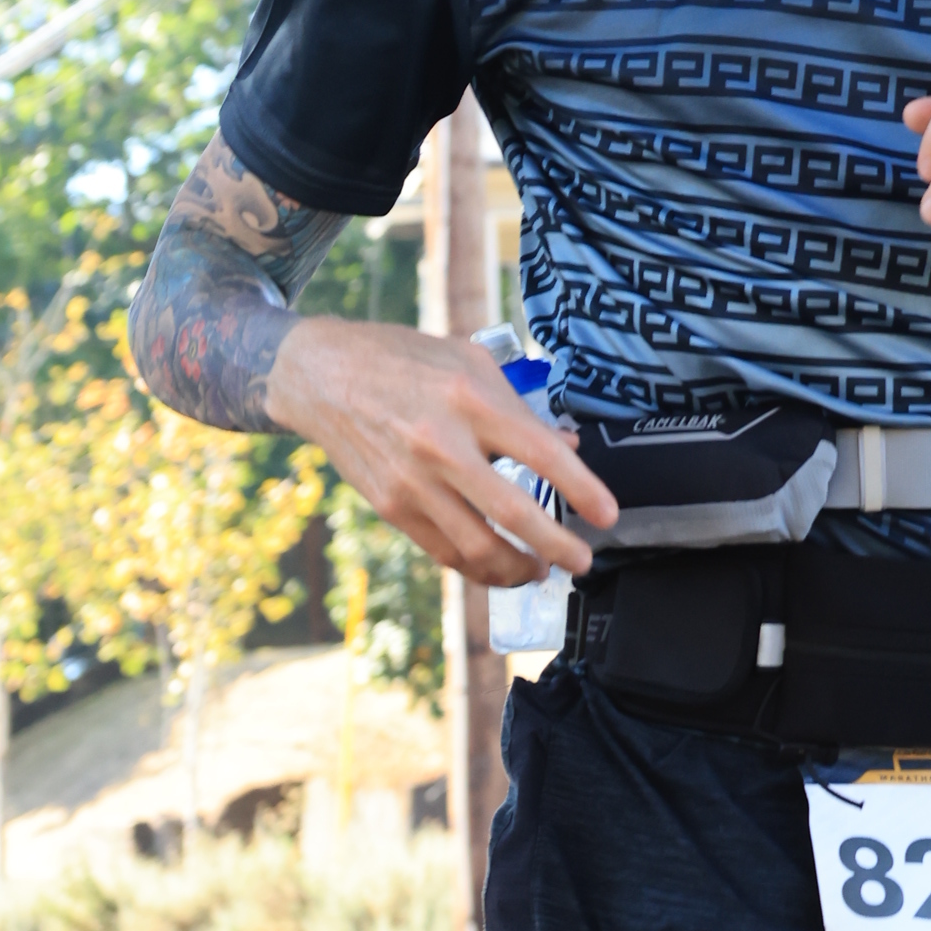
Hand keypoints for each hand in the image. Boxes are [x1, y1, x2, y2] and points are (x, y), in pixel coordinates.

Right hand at [268, 316, 616, 585]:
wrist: (321, 374)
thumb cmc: (404, 361)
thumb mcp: (470, 362)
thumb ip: (521, 406)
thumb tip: (568, 444)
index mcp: (470, 399)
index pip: (540, 453)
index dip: (581, 489)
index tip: (608, 515)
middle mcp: (441, 443)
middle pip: (513, 512)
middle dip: (557, 546)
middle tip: (583, 560)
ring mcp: (413, 481)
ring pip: (477, 547)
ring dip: (518, 568)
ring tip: (541, 569)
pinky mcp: (392, 506)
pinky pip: (444, 552)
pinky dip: (478, 567)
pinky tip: (499, 565)